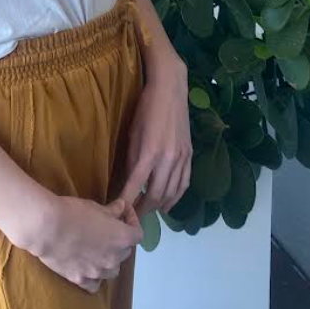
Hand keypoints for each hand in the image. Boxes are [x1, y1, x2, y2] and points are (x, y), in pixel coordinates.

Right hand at [21, 192, 142, 294]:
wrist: (48, 228)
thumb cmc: (74, 212)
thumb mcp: (96, 206)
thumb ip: (112, 211)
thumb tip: (121, 208)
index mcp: (121, 238)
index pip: (138, 234)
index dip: (132, 221)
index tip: (123, 212)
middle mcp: (114, 258)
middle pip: (125, 252)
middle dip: (120, 240)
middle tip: (108, 229)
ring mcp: (98, 272)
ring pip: (112, 270)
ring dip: (109, 260)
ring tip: (98, 250)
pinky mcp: (81, 280)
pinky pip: (95, 283)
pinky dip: (94, 276)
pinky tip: (87, 267)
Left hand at [118, 62, 192, 219]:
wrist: (170, 90)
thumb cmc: (145, 108)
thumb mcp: (132, 132)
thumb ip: (131, 158)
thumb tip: (128, 181)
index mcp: (149, 153)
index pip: (136, 186)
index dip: (127, 202)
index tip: (119, 212)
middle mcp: (168, 160)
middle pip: (156, 195)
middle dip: (144, 209)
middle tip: (133, 217)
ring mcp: (182, 159)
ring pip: (172, 193)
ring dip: (160, 206)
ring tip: (149, 212)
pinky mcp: (190, 155)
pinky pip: (184, 183)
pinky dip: (176, 197)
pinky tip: (169, 203)